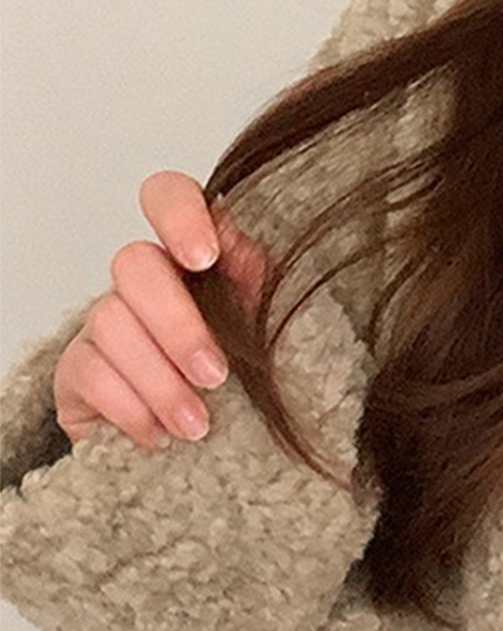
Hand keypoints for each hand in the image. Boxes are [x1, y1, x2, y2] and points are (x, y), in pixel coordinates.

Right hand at [51, 170, 269, 451]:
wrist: (211, 435)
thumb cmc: (250, 365)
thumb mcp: (272, 321)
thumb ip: (275, 285)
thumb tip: (299, 261)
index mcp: (197, 249)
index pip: (168, 195)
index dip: (178, 215)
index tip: (206, 257)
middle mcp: (144, 276)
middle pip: (133, 263)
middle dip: (177, 325)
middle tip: (216, 375)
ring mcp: (104, 319)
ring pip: (109, 320)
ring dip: (159, 379)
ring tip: (198, 423)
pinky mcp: (77, 369)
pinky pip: (89, 373)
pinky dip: (131, 408)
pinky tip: (161, 434)